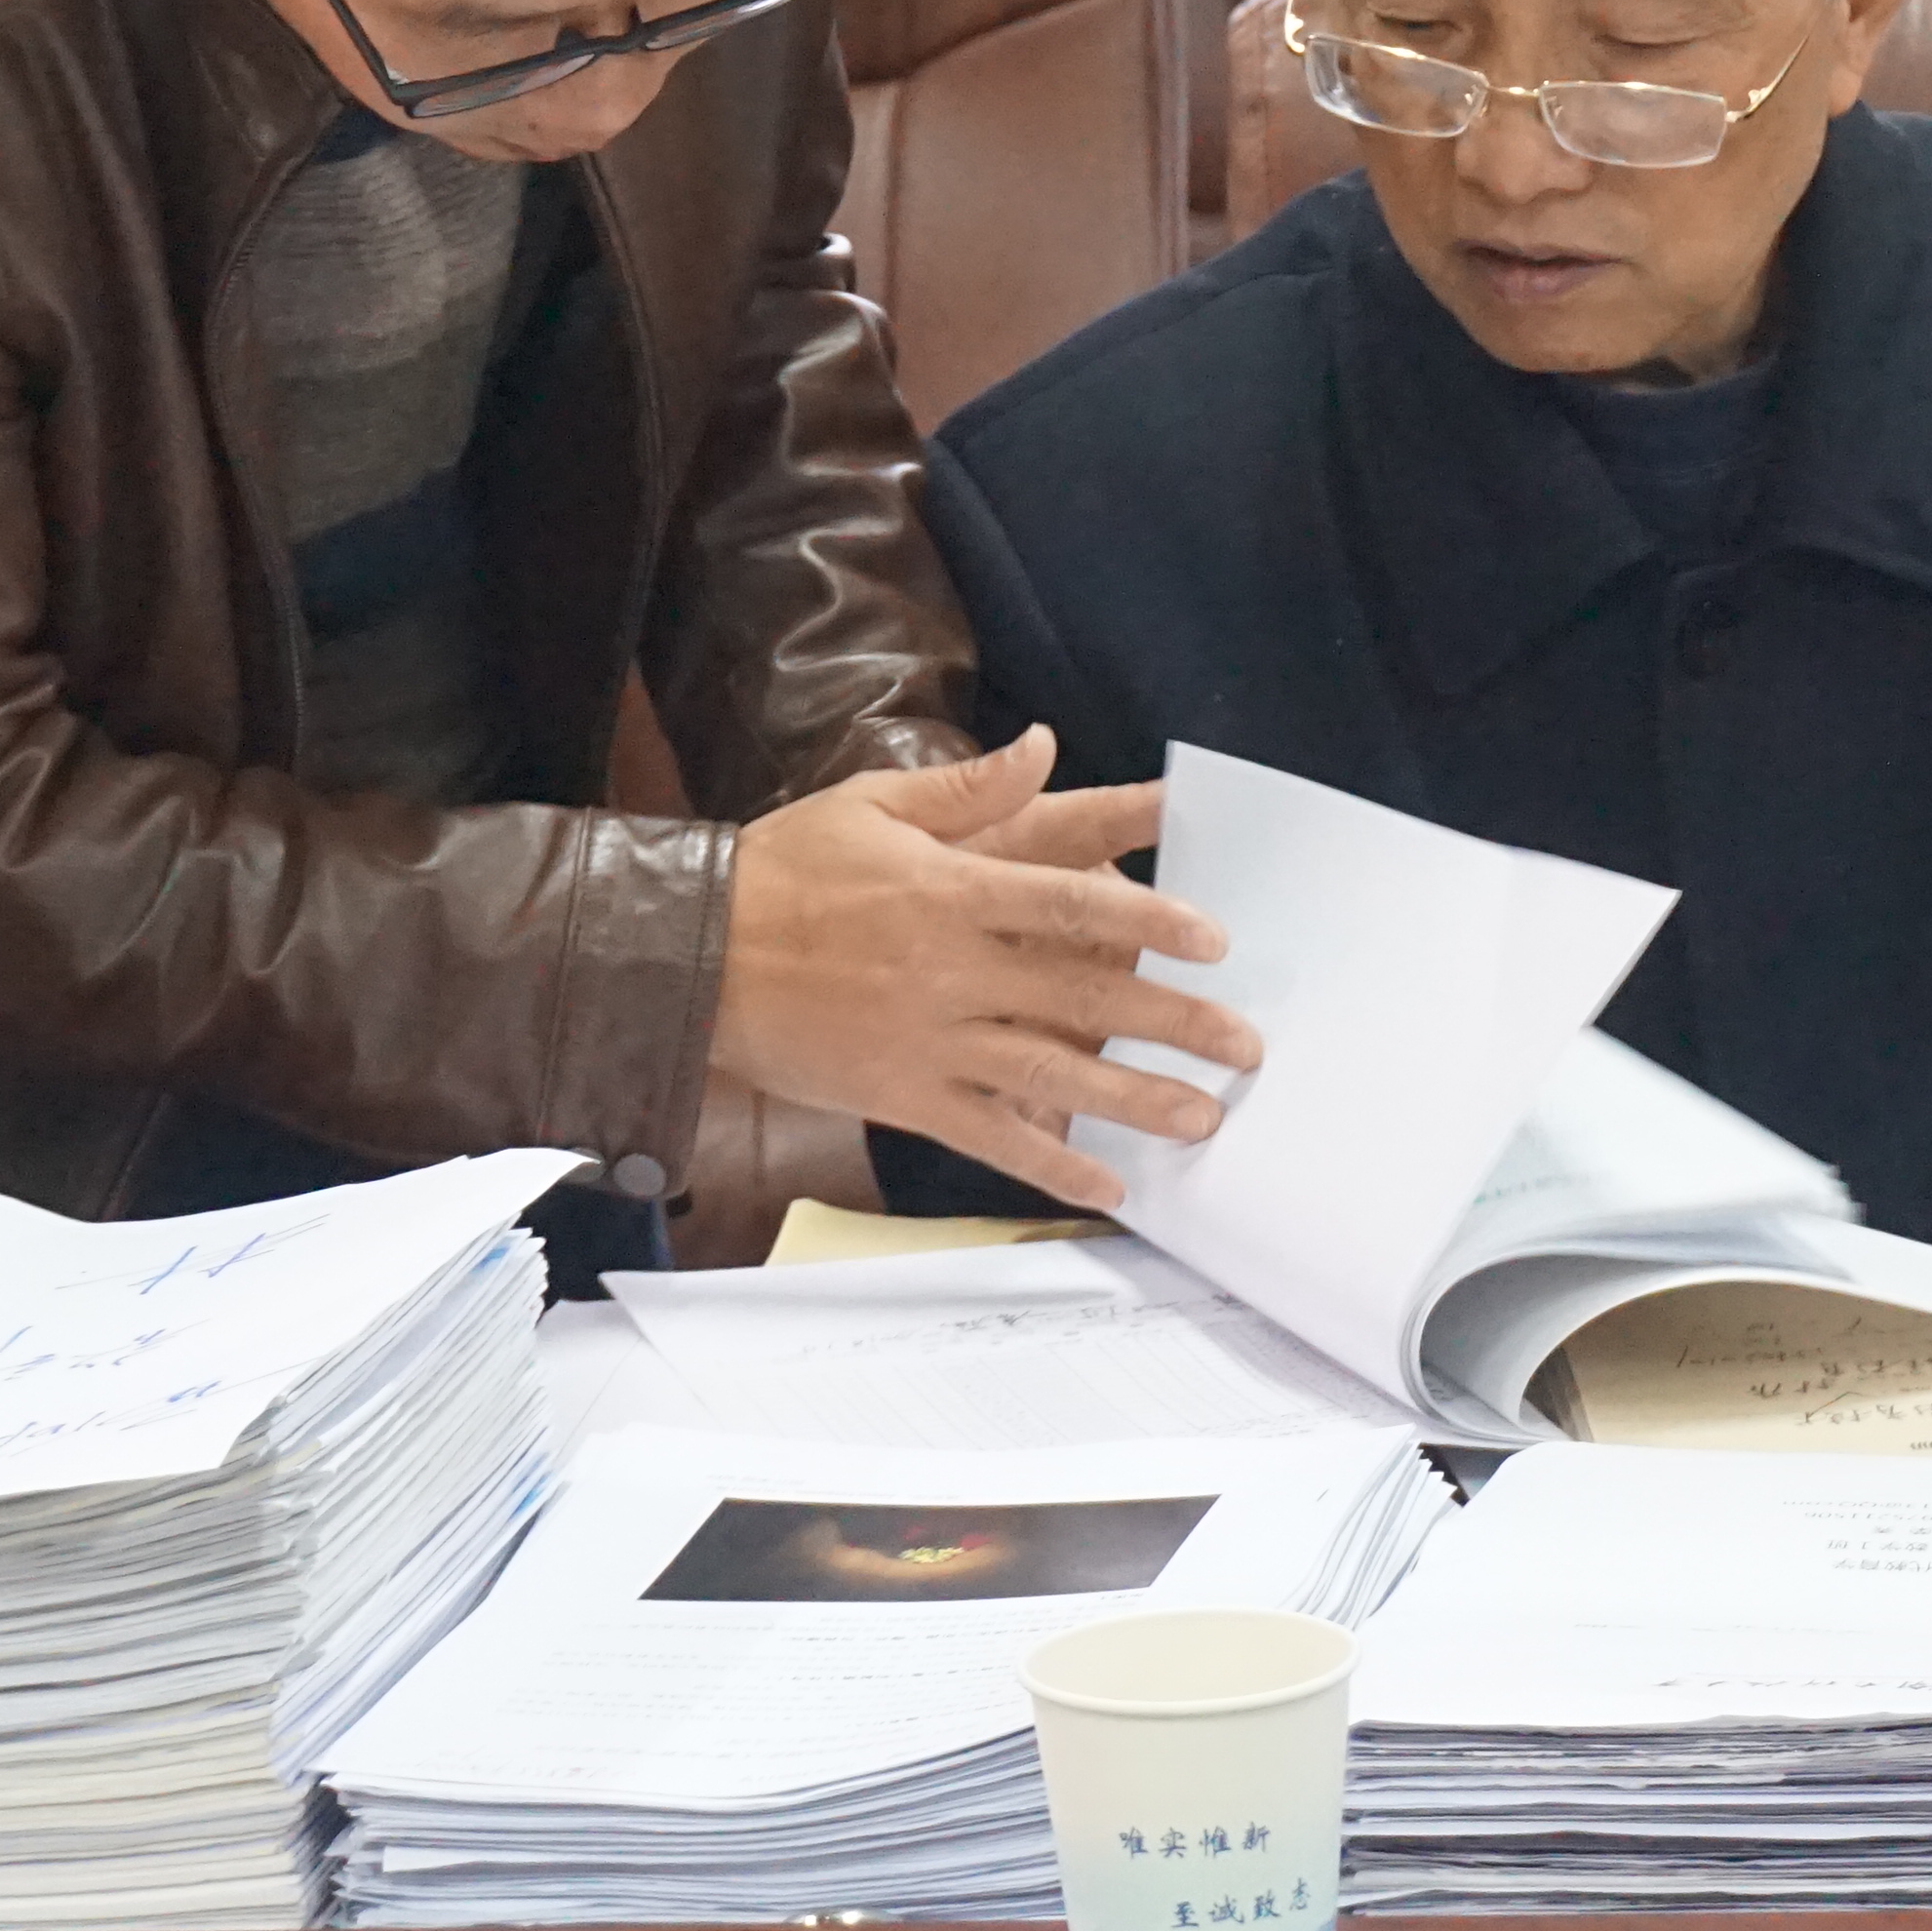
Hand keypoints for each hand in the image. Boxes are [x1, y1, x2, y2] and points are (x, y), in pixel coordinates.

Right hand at [707, 731, 1259, 1212]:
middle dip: (1172, 1021)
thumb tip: (1040, 746)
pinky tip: (1106, 1185)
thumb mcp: (871, 805)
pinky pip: (989, 1134)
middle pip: (1082, 996)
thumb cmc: (783, 870)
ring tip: (1202, 1120)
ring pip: (1051, 1073)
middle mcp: (951, 968)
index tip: (1213, 941)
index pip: (1070, 902)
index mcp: (951, 890)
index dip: (1150, 920)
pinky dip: (1050, 1162)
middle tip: (1243, 1044)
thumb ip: (966, 788)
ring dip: (1133, 1100)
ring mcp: (928, 1039)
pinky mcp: (901, 1094)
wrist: (688, 953)